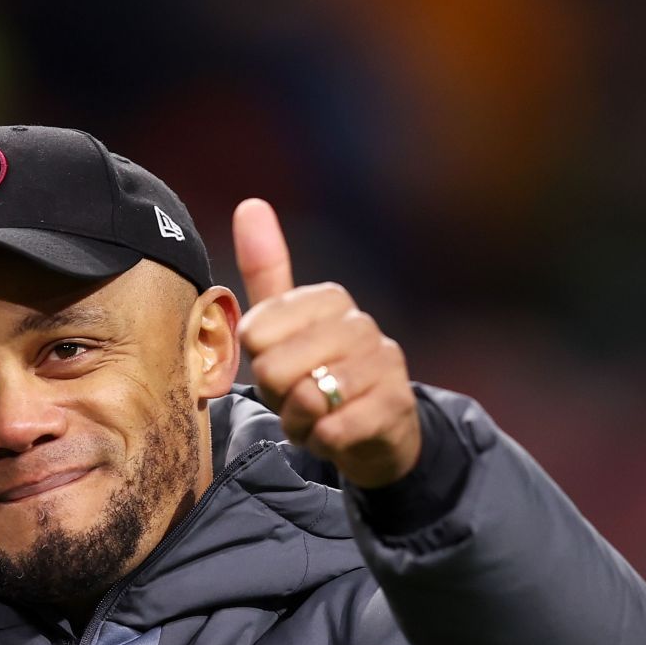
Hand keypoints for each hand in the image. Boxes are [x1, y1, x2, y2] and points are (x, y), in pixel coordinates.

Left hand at [233, 198, 420, 487]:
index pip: (255, 333)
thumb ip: (267, 271)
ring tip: (318, 417)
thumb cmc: (321, 376)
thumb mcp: (286, 328)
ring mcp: (384, 364)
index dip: (258, 364)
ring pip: (307, 398)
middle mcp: (360, 324)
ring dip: (301, 422)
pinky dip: (324, 440)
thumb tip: (251, 204)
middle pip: (275, 367)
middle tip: (299, 399)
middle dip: (277, 396)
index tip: (281, 368)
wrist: (378, 433)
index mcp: (329, 299)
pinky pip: (334, 428)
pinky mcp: (395, 406)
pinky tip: (337, 434)